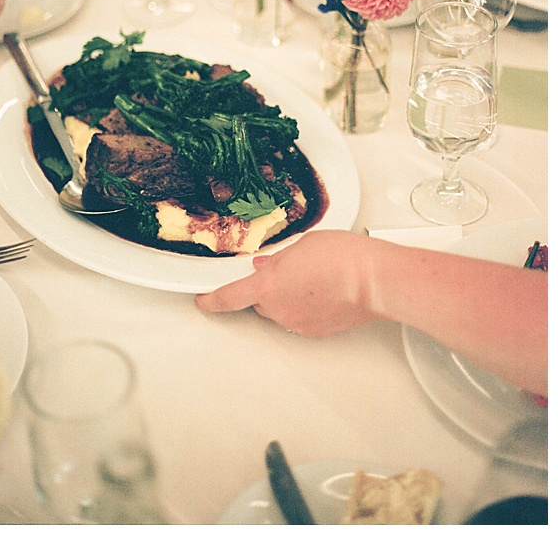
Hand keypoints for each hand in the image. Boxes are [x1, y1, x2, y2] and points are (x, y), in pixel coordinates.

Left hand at [194, 230, 376, 335]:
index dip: (211, 300)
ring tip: (313, 278)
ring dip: (288, 297)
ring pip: (282, 310)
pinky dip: (306, 307)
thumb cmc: (343, 258)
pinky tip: (323, 291)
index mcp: (266, 286)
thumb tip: (268, 267)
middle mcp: (279, 310)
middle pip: (259, 302)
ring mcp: (298, 323)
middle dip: (266, 288)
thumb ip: (278, 259)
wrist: (376, 280)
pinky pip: (301, 318)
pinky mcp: (318, 331)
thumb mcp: (300, 246)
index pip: (228, 297)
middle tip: (287, 271)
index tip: (202, 301)